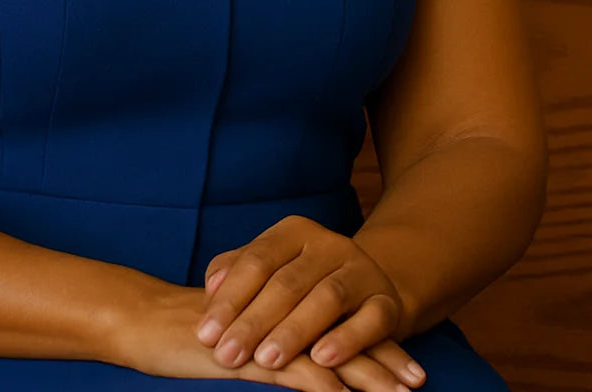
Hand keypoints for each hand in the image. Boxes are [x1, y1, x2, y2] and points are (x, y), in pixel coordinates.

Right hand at [107, 280, 384, 388]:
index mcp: (282, 301)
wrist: (146, 322)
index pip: (337, 321)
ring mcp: (266, 327)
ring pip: (325, 351)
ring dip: (365, 375)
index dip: (374, 343)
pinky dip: (321, 384)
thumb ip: (273, 337)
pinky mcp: (246, 351)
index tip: (409, 369)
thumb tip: (310, 358)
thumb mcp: (242, 337)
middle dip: (382, 359)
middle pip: (341, 334)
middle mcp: (280, 307)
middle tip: (417, 381)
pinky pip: (291, 369)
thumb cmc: (195, 332)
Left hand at [195, 215, 425, 389]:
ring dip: (294, 332)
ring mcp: (360, 271)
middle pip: (286, 282)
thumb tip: (210, 288)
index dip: (229, 298)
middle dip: (254, 322)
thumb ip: (235, 273)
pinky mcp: (386, 302)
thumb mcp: (270, 270)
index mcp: (295, 231)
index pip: (256, 261)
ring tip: (266, 360)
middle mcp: (329, 244)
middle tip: (227, 355)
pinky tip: (322, 359)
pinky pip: (369, 320)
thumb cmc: (303, 283)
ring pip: (326, 299)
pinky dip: (347, 339)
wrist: (366, 287)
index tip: (205, 334)